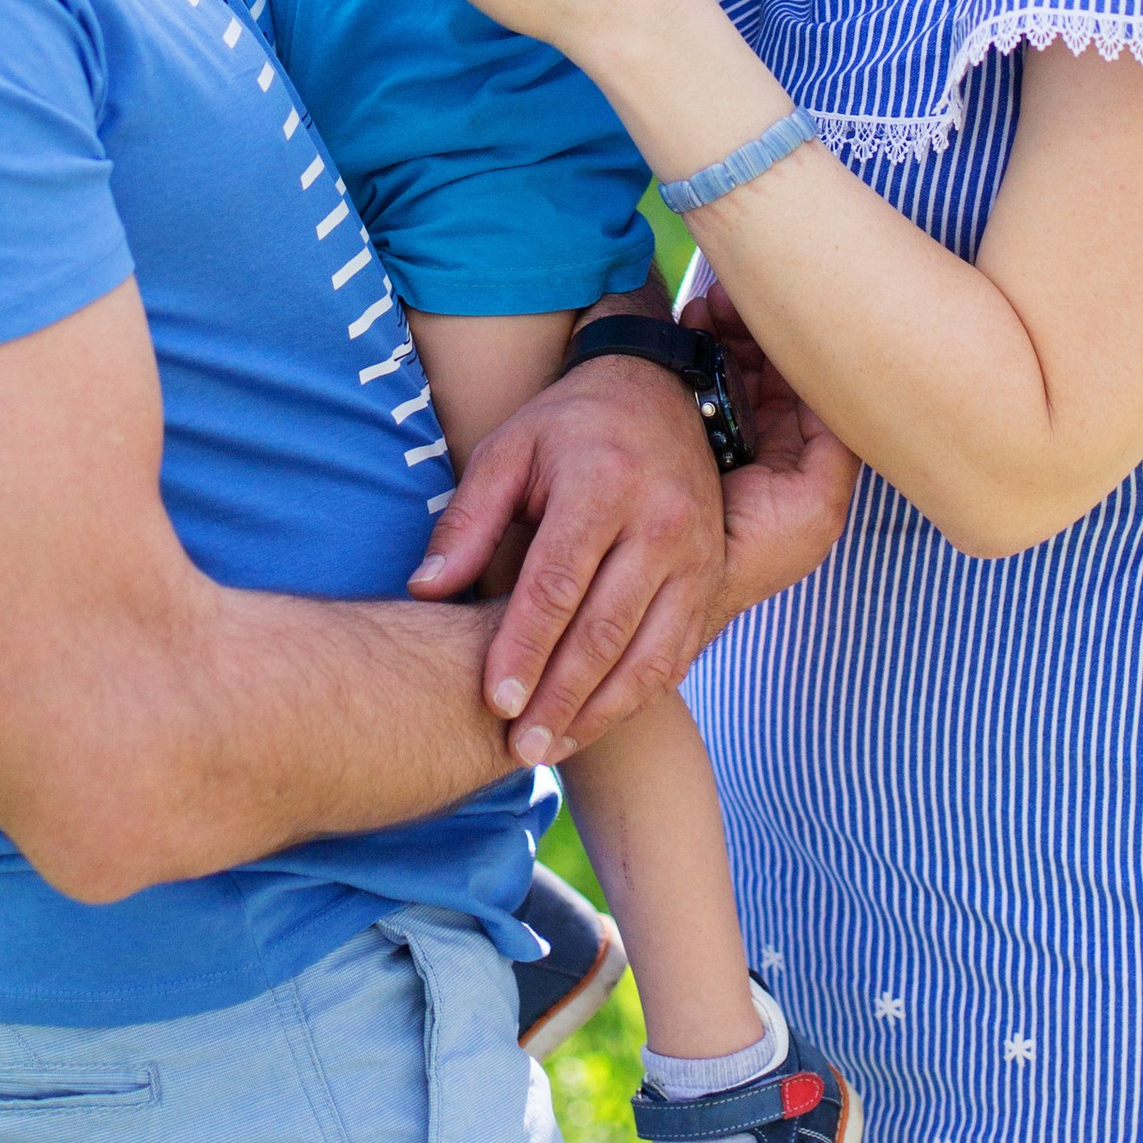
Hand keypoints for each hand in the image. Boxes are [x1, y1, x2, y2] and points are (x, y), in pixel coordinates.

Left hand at [408, 349, 724, 762]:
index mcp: (602, 484)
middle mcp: (660, 522)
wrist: (661, 393)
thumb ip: (467, 520)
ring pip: (651, 653)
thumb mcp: (508, 451)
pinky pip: (679, 651)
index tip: (495, 701)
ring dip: (602, 712)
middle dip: (560, 698)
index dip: (525, 648)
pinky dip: (640, 695)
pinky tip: (598, 721)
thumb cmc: (569, 427)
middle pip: (605, 630)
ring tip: (554, 750)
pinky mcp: (714, 576)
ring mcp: (696, 553)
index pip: (558, 584)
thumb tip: (427, 589)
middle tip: (520, 749)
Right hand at [702, 281, 860, 622]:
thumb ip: (838, 448)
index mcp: (800, 448)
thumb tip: (851, 384)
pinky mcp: (687, 415)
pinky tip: (693, 320)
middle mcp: (767, 430)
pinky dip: (700, 340)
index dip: (800, 343)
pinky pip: (701, 363)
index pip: (811, 380)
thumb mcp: (816, 505)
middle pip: (774, 361)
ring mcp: (726, 421)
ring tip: (710, 307)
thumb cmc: (754, 550)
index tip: (787, 306)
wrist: (678, 578)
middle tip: (735, 300)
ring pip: (737, 356)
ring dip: (728, 329)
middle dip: (759, 328)